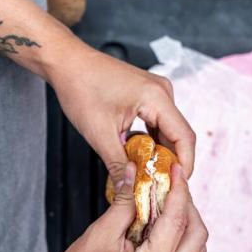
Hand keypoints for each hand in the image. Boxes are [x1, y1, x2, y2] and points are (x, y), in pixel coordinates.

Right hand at [41, 163, 207, 251]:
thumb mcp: (99, 234)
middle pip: (197, 237)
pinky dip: (179, 242)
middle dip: (187, 207)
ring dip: (186, 225)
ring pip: (196, 251)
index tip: (175, 170)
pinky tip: (161, 229)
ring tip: (166, 206)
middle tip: (170, 187)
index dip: (178, 190)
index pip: (177, 221)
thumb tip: (136, 174)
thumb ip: (124, 203)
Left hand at [46, 43, 195, 181]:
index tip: (175, 187)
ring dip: (159, 154)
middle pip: (178, 135)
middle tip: (158, 187)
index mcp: (156, 97)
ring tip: (148, 177)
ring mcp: (156, 92)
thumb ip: (118, 164)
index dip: (184, 165)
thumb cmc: (80, 87)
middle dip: (170, 163)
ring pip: (167, 131)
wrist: (68, 63)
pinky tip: (140, 158)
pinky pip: (157, 124)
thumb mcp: (99, 133)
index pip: (184, 137)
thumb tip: (129, 189)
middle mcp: (162, 92)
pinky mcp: (147, 96)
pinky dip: (151, 142)